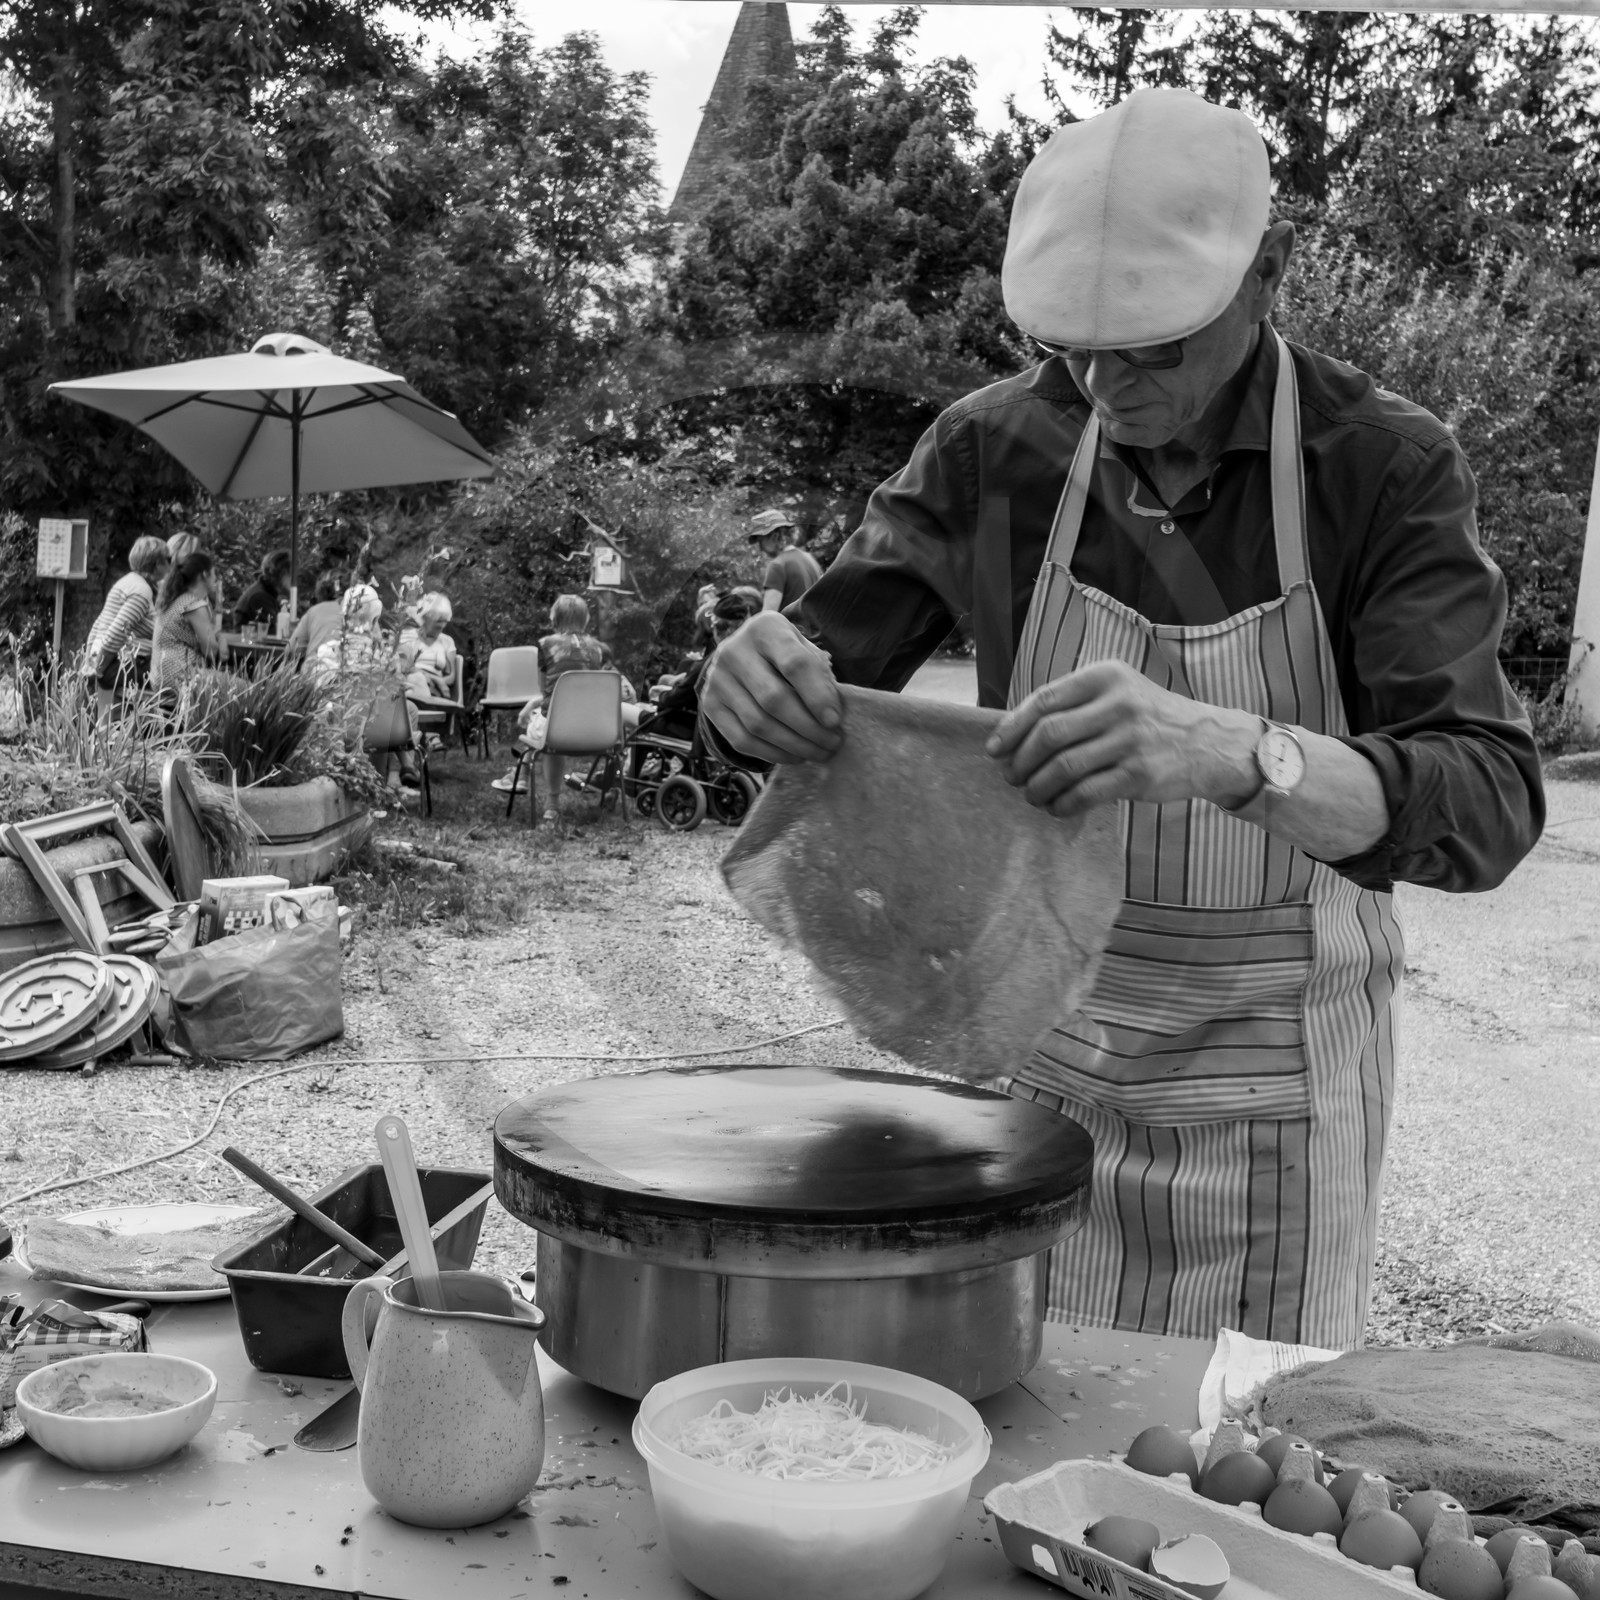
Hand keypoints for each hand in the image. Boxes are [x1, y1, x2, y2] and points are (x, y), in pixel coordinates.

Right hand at [701, 611, 841, 763]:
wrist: (742, 654)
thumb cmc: (783, 654)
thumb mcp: (804, 650)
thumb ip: (819, 676)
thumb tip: (830, 719)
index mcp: (765, 629)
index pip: (795, 665)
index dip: (817, 696)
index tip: (835, 722)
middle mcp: (734, 650)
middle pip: (774, 699)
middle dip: (808, 728)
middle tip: (832, 744)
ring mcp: (717, 679)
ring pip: (758, 724)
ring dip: (793, 745)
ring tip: (818, 753)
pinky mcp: (710, 704)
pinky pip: (741, 740)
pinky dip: (772, 754)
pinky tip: (794, 756)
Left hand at [986, 660, 1259, 815]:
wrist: (1209, 742)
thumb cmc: (1149, 718)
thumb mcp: (1116, 692)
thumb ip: (1072, 705)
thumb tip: (1012, 735)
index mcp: (1106, 677)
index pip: (1044, 701)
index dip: (1011, 728)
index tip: (995, 749)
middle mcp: (1118, 704)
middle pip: (1048, 735)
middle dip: (1021, 761)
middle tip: (1011, 776)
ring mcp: (1130, 739)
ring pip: (1063, 767)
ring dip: (1037, 786)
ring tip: (1031, 794)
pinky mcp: (1139, 774)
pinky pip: (1085, 793)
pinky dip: (1062, 804)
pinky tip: (1056, 807)